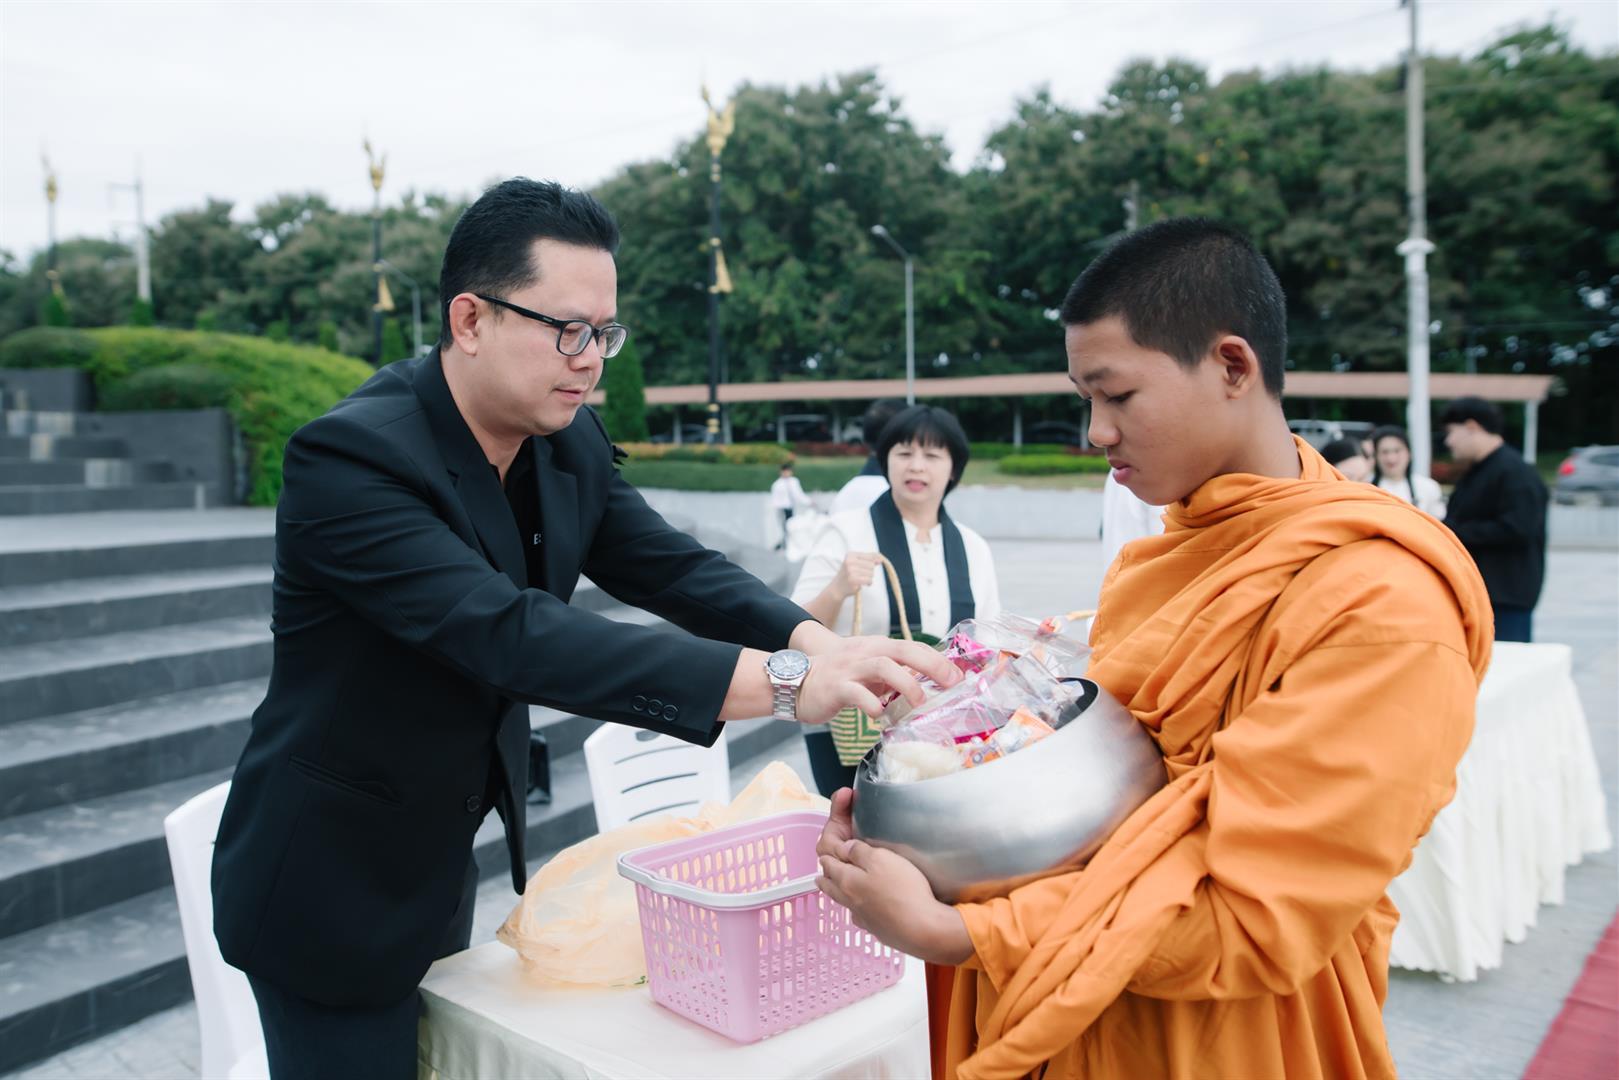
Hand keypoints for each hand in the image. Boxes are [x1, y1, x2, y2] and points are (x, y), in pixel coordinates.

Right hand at [794, 635, 960, 723]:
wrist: (795, 681)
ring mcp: (850, 668)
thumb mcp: (868, 671)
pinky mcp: (836, 686)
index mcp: (876, 647)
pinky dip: (873, 706)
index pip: (913, 646)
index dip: (938, 659)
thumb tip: (925, 686)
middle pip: (904, 650)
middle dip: (932, 665)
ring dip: (906, 684)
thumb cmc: (837, 678)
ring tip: (919, 703)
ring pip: (883, 667)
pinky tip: (880, 717)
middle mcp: (865, 651)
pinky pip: (857, 694)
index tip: (958, 676)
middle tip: (952, 683)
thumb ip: (893, 675)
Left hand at [815, 789, 973, 964]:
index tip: (844, 799)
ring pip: (838, 892)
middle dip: (829, 851)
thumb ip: (858, 851)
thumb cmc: (904, 892)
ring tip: (838, 868)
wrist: (923, 930)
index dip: (833, 821)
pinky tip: (863, 895)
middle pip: (827, 872)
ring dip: (836, 877)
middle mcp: (847, 897)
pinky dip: (854, 897)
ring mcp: (859, 914)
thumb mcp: (881, 859)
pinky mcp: (874, 925)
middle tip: (837, 835)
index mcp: (844, 877)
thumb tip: (844, 848)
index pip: (826, 848)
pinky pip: (856, 908)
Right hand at [832, 551, 880, 599]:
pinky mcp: (853, 580)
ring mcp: (851, 571)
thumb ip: (869, 559)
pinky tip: (862, 583)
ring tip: (860, 579)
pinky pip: (870, 580)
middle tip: (861, 574)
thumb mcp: (856, 562)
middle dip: (869, 571)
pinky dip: (868, 583)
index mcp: (850, 555)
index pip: (870, 556)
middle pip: (871, 565)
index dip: (873, 562)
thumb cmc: (849, 574)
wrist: (837, 587)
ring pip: (871, 573)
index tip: (867, 567)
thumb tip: (880, 559)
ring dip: (869, 578)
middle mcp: (850, 561)